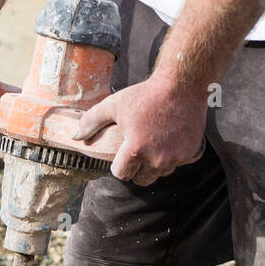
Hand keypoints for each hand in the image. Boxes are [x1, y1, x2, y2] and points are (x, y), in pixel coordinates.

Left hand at [73, 74, 207, 184]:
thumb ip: (93, 121)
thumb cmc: (146, 94)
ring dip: (154, 166)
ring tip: (153, 145)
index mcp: (136, 149)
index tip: (122, 155)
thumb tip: (75, 136)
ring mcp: (174, 158)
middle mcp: (156, 158)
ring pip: (159, 174)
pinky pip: (175, 164)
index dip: (119, 166)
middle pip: (141, 180)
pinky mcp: (188, 153)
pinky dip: (171, 157)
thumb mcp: (115, 104)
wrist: (182, 85)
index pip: (121, 174)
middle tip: (137, 151)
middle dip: (136, 170)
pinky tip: (168, 141)